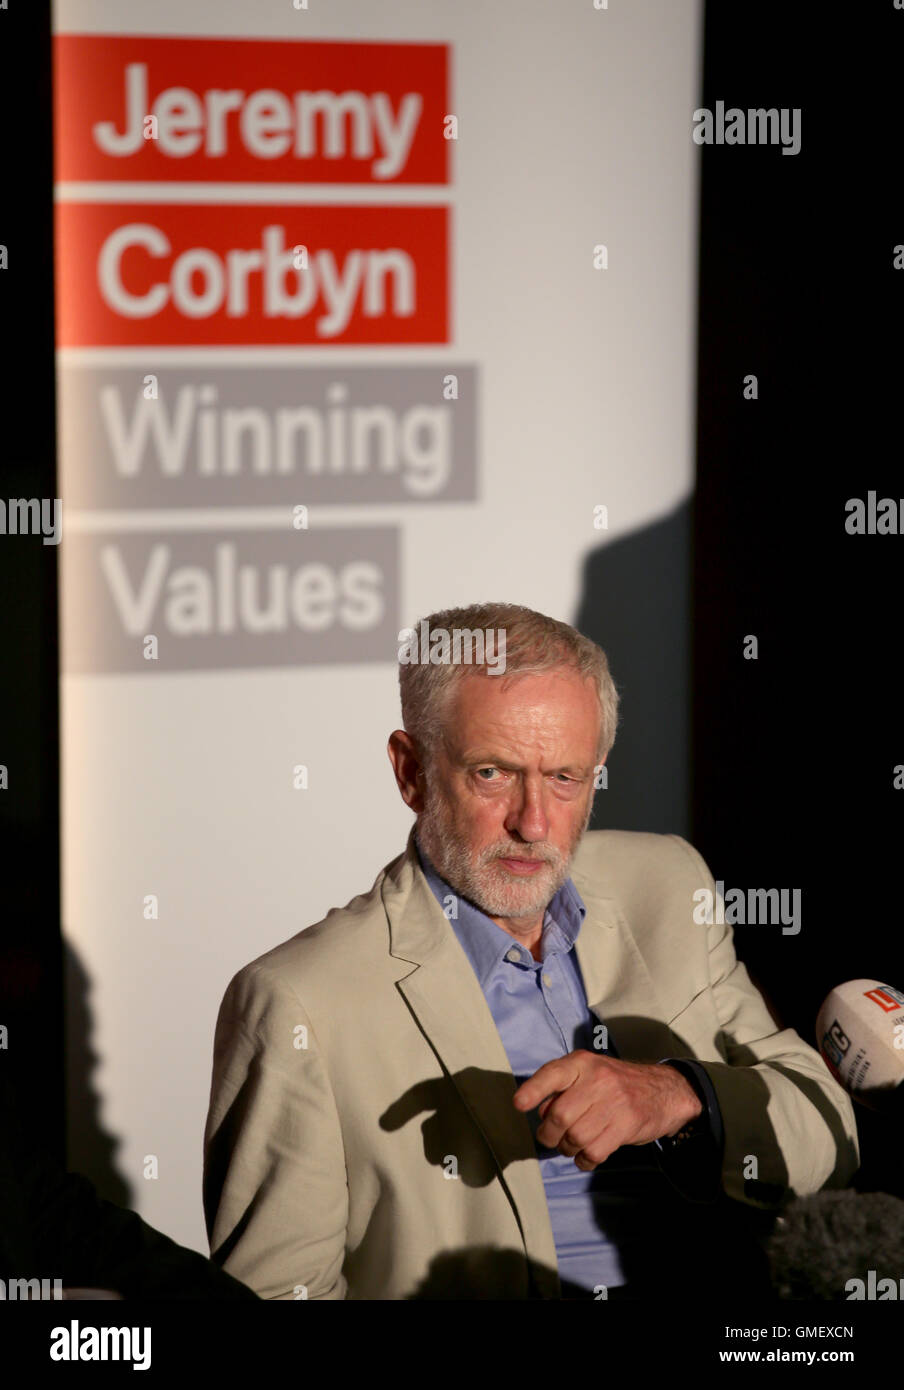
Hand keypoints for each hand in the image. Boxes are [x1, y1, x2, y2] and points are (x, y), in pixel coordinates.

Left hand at [512, 1051, 702, 1170]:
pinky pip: (594, 1152)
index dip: (533, 1090)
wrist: (664, 1091)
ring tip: (572, 1144)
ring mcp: (615, 1102)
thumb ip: (564, 1088)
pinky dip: (584, 1160)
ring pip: (575, 1137)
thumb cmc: (617, 1084)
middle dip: (549, 1134)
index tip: (518, 1104)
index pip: (552, 1074)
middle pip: (559, 1115)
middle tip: (550, 1138)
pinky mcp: (627, 1125)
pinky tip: (586, 1155)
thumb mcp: (590, 1074)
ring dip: (568, 1148)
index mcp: (583, 1063)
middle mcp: (598, 1079)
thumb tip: (540, 1113)